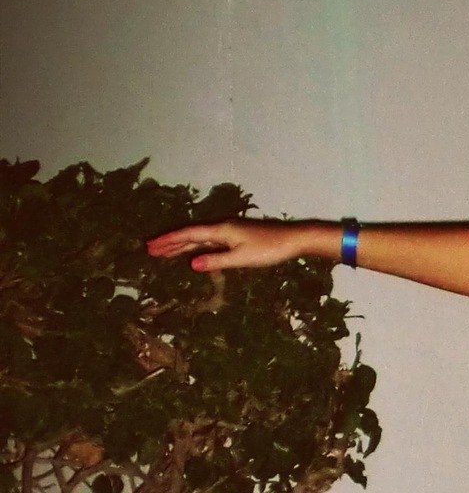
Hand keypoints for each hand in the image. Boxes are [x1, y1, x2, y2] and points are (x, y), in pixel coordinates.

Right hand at [146, 219, 311, 272]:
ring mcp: (229, 232)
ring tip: (165, 252)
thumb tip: (191, 264)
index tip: (151, 246)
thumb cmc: (269, 249)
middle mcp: (222, 228)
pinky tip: (193, 253)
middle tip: (150, 250)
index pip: (188, 235)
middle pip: (190, 235)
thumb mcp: (242, 259)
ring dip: (182, 245)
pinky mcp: (236, 237)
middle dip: (170, 243)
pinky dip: (196, 247)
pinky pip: (209, 241)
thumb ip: (217, 261)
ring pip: (199, 238)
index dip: (169, 241)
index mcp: (220, 231)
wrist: (293, 240)